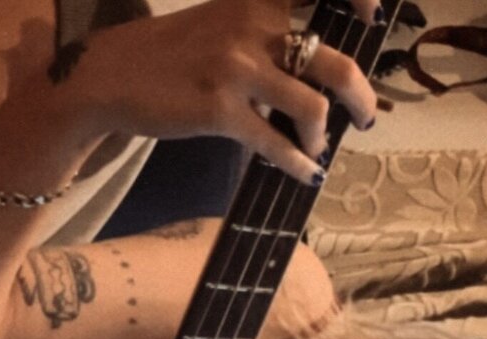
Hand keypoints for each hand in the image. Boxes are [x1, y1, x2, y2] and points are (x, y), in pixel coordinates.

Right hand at [83, 0, 379, 183]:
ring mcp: (236, 69)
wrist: (113, 75)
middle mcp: (252, 25)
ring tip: (318, 147)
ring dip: (323, 135)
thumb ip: (269, 34)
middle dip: (360, 96)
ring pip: (312, 107)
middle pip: (333, 61)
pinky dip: (298, 164)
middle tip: (365, 115)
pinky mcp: (219, 111)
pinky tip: (306, 174)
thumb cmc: (175, 53)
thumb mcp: (223, 21)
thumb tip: (318, 72)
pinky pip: (275, 144)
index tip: (374, 17)